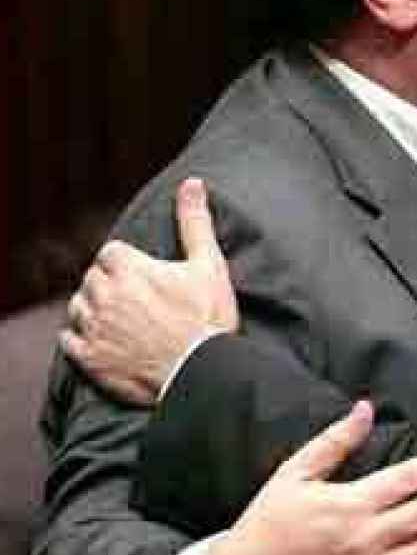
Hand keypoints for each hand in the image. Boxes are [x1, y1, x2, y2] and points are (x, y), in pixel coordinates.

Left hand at [60, 178, 238, 404]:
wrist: (201, 372)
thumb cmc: (207, 318)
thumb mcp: (209, 264)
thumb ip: (194, 221)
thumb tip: (191, 183)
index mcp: (128, 268)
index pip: (111, 253)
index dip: (129, 263)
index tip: (145, 276)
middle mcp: (104, 294)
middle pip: (93, 278)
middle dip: (111, 284)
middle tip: (138, 298)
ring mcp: (93, 327)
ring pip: (78, 306)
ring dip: (93, 308)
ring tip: (120, 318)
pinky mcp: (89, 357)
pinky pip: (68, 338)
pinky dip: (80, 336)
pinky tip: (102, 338)